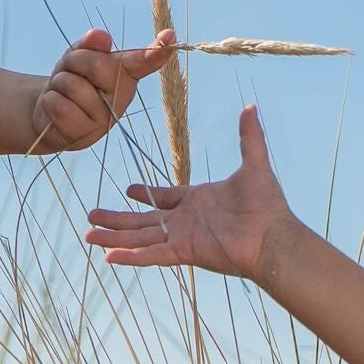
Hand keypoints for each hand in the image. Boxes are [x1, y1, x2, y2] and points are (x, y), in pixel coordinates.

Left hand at [33, 28, 176, 152]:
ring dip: (59, 83)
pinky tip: (55, 107)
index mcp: (125, 74)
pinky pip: (60, 107)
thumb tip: (100, 36)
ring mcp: (105, 120)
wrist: (50, 113)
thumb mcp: (78, 57)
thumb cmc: (71, 80)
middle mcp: (121, 98)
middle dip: (75, 62)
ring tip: (63, 92)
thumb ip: (90, 45)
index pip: (144, 61)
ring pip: (73, 86)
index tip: (169, 36)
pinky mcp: (84, 136)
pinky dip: (50, 101)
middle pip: (96, 65)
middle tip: (70, 71)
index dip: (157, 50)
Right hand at [85, 104, 295, 280]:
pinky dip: (131, 256)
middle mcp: (186, 221)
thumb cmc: (268, 205)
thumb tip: (250, 107)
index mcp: (198, 201)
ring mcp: (182, 238)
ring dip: (114, 236)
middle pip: (143, 221)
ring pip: (140, 238)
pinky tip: (109, 256)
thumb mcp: (255, 164)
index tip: (129, 190)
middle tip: (92, 216)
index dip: (147, 194)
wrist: (274, 236)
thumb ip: (249, 137)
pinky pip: (152, 255)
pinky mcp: (184, 252)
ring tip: (89, 235)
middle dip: (117, 219)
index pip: (165, 198)